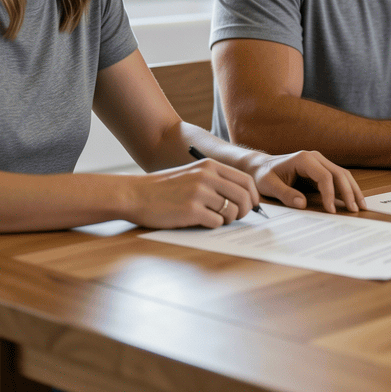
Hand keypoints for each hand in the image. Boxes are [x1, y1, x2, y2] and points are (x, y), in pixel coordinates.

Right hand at [124, 159, 260, 228]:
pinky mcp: (192, 210)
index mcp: (210, 166)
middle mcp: (207, 177)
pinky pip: (217, 222)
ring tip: (215, 218)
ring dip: (228, 219)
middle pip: (244, 197)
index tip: (251, 205)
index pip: (246, 180)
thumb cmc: (165, 188)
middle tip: (236, 217)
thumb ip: (215, 180)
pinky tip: (201, 221)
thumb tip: (242, 196)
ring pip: (232, 211)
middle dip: (245, 211)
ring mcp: (200, 193)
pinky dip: (213, 225)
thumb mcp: (192, 173)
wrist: (136, 194)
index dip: (253, 196)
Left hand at [245, 150, 364, 213]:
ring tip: (361, 205)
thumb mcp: (269, 185)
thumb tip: (303, 204)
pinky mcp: (321, 169)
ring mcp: (319, 162)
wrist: (261, 166)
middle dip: (348, 192)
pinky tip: (353, 200)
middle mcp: (315, 157)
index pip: (324, 176)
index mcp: (303, 159)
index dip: (330, 194)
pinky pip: (337, 178)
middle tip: (355, 209)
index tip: (332, 210)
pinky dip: (347, 189)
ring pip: (342, 174)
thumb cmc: (264, 175)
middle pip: (339, 173)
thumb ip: (285, 194)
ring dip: (352, 189)